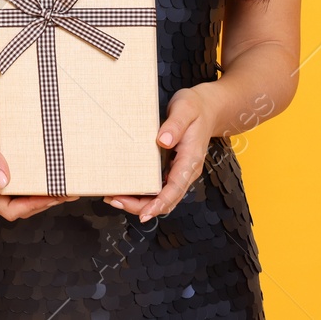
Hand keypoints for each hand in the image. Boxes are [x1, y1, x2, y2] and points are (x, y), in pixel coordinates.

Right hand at [0, 94, 79, 220]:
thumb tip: (2, 181)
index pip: (8, 209)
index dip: (31, 207)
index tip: (51, 196)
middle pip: (20, 208)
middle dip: (43, 202)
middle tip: (67, 192)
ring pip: (24, 199)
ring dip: (45, 196)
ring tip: (66, 187)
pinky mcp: (7, 173)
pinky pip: (24, 186)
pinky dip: (40, 184)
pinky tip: (55, 177)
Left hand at [102, 85, 218, 221]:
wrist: (207, 107)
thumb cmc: (195, 108)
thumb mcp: (185, 110)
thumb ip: (175, 125)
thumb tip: (162, 141)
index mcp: (190, 160)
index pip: (175, 189)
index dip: (159, 204)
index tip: (144, 214)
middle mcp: (185, 170)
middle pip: (166, 199)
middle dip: (141, 206)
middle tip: (115, 201)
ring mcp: (178, 170)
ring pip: (160, 196)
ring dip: (139, 201)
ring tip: (114, 198)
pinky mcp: (172, 167)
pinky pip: (158, 186)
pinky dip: (142, 192)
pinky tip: (125, 189)